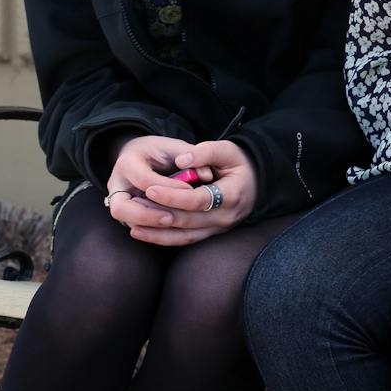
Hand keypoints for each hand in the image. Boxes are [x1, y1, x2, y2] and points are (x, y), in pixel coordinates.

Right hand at [104, 134, 213, 230]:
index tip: (188, 189)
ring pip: (125, 221)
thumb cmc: (161, 151)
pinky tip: (170, 229)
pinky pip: (134, 225)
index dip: (168, 187)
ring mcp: (117, 200)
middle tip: (171, 218)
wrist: (142, 155)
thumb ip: (190, 156)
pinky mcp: (125, 212)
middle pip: (121, 207)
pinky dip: (150, 230)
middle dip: (147, 216)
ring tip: (173, 224)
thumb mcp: (174, 147)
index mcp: (128, 162)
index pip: (144, 180)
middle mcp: (116, 183)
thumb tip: (206, 175)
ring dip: (148, 226)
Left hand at [111, 139, 256, 245]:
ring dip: (158, 234)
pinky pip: (186, 241)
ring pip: (185, 237)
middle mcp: (226, 218)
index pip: (198, 200)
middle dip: (159, 214)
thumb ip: (206, 152)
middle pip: (188, 221)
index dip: (173, 196)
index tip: (151, 188)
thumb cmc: (241, 163)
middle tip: (134, 205)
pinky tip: (146, 233)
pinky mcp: (211, 234)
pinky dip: (165, 239)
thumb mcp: (229, 150)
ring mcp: (219, 229)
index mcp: (232, 195)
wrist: (257, 183)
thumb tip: (182, 158)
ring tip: (134, 226)